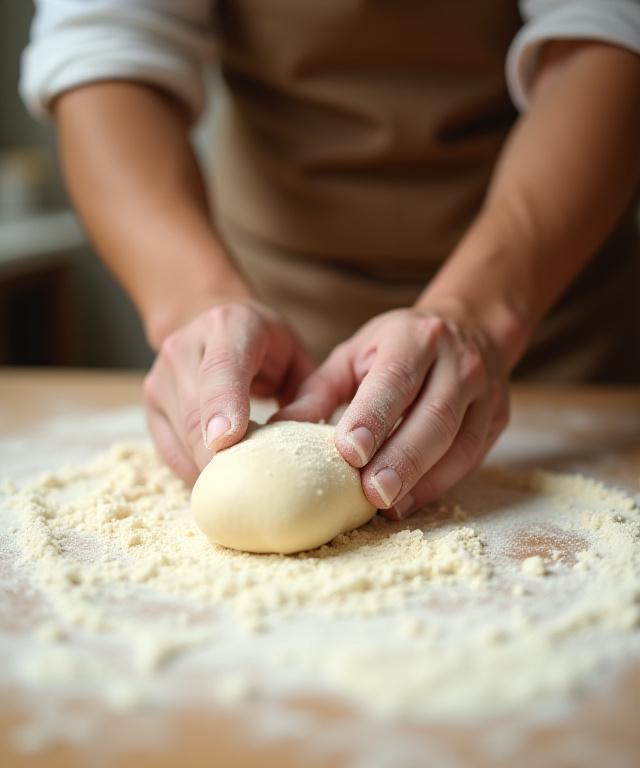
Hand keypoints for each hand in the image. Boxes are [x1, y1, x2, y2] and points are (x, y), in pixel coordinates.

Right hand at [144, 301, 313, 484]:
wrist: (212, 322)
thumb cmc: (266, 345)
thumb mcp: (298, 357)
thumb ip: (309, 393)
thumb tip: (301, 436)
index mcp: (229, 326)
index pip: (222, 368)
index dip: (222, 405)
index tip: (226, 441)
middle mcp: (184, 347)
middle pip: (195, 413)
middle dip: (220, 458)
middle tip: (252, 494)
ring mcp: (160, 376)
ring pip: (181, 438)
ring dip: (210, 469)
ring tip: (244, 487)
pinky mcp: (151, 404)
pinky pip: (170, 451)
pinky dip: (195, 470)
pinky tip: (222, 479)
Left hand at [275, 307, 508, 517]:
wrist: (468, 329)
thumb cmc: (397, 347)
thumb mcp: (355, 354)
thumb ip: (319, 390)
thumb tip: (279, 428)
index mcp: (415, 338)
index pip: (395, 380)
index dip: (373, 417)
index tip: (348, 451)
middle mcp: (457, 361)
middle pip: (434, 416)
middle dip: (402, 458)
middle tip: (372, 492)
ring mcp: (484, 391)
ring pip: (459, 442)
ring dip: (424, 478)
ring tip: (389, 505)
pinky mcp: (497, 418)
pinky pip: (472, 457)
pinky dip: (441, 483)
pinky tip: (411, 501)